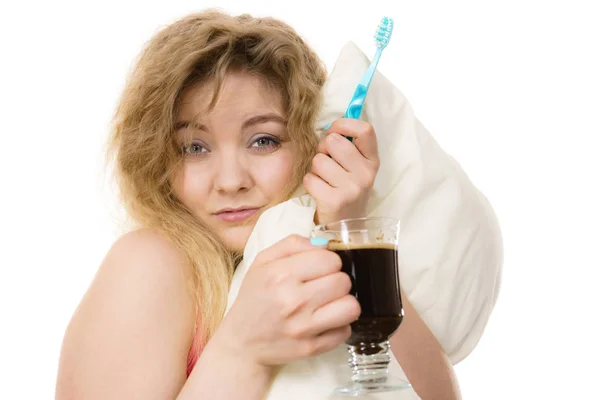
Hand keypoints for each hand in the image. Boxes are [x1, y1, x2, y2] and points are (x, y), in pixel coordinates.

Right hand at [214, 235, 360, 366]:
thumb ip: (293, 244)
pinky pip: (345, 331)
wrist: (242, 342)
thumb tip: (325, 244)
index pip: (330, 260)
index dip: (328, 262)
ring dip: (343, 303)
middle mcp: (292, 301)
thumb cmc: (255, 297)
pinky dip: (338, 326)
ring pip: (351, 307)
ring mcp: (303, 327)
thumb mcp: (263, 261)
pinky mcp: (311, 348)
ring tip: (329, 304)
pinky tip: (324, 322)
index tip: (319, 269)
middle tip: (322, 287)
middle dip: (336, 281)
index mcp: (280, 274)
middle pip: (343, 282)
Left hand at [303, 119, 379, 224]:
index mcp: (372, 161)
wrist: (346, 227)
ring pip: (318, 160)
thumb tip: (331, 124)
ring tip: (325, 181)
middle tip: (327, 164)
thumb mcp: (356, 168)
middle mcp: (366, 174)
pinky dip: (310, 183)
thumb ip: (349, 146)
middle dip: (323, 150)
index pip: (365, 130)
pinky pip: (310, 178)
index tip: (334, 132)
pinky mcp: (335, 200)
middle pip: (334, 142)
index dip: (344, 125)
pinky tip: (320, 191)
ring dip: (315, 169)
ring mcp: (352, 188)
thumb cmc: (345, 190)